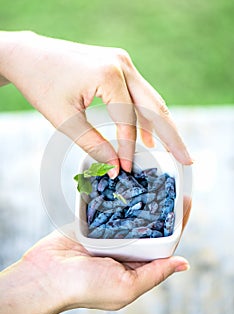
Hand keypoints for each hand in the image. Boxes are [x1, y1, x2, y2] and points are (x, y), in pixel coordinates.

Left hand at [0, 31, 191, 176]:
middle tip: (186, 160)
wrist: (27, 56)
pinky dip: (145, 115)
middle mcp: (122, 64)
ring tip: (173, 151)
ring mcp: (122, 62)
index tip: (126, 170)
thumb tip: (116, 167)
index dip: (129, 149)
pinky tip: (148, 135)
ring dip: (161, 126)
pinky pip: (138, 94)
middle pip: (156, 106)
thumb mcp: (64, 120)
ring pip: (150, 99)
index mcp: (109, 75)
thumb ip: (93, 144)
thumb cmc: (41, 84)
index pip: (128, 121)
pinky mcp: (117, 65)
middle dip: (172, 136)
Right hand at [0, 197, 190, 313]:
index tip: (184, 201)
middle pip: (147, 225)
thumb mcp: (126, 287)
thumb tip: (183, 264)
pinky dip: (116, 198)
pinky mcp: (91, 225)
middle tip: (168, 185)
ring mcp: (107, 236)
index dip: (175, 223)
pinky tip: (125, 184)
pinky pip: (107, 209)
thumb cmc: (86, 287)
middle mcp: (124, 251)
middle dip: (158, 207)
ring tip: (150, 180)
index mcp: (135, 267)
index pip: (162, 243)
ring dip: (138, 200)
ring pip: (127, 214)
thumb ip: (155, 274)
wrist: (46, 276)